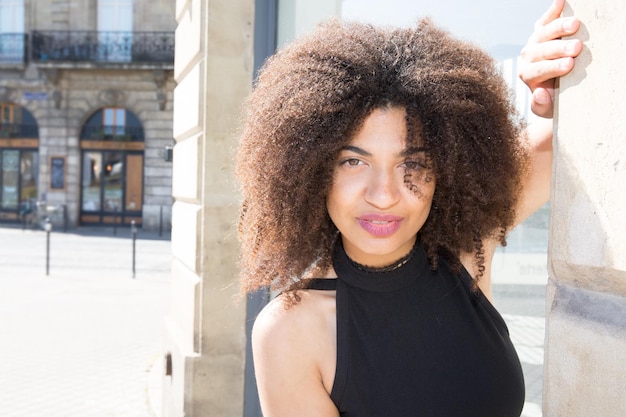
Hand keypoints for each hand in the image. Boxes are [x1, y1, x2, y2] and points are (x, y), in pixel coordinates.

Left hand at [518, 0, 581, 117]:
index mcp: (527, 75)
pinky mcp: (542, 30)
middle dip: (559, 48)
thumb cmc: (553, 100)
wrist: (555, 91)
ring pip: (543, 33)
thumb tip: (539, 94)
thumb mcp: (546, 109)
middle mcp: (528, 57)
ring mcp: (534, 42)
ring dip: (559, 28)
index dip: (552, 67)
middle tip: (577, 47)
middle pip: (540, 50)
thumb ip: (540, 105)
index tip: (569, 65)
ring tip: (575, 25)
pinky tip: (562, 2)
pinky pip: (545, 19)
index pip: (537, 71)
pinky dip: (553, 11)